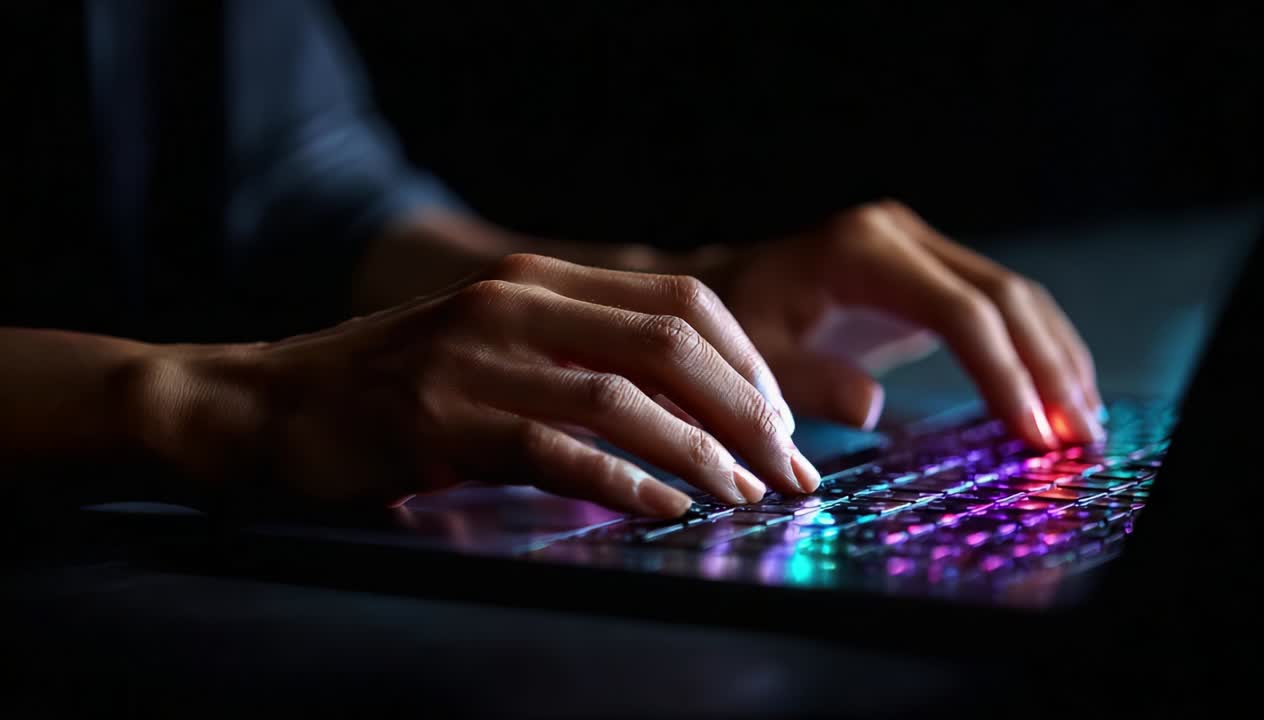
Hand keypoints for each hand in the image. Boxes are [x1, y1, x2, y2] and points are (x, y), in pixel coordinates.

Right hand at [140, 255, 820, 516]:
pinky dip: (620, 482)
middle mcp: (512, 304)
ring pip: (622, 397)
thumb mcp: (494, 342)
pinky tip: (663, 508)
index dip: (746, 361)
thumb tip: (689, 408)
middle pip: (668, 343)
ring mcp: (473, 360)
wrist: (274, 401)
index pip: (679, 300)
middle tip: (788, 467)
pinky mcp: (440, 421)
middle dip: (745, 410)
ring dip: (698, 451)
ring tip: (745, 494)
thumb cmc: (396, 381)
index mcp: (537, 280)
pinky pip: (554, 451)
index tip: (781, 419)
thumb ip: (578, 354)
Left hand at [705, 200, 1103, 448]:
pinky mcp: (931, 271)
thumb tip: (873, 409)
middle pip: (1003, 297)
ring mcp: (920, 247)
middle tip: (1079, 438)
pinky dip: (1033, 352)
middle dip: (1047, 369)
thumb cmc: (735, 329)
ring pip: (1014, 298)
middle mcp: (900, 235)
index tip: (1030, 433)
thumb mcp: (758, 362)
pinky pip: (998, 307)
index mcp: (860, 251)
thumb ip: (810, 384)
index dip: (1002, 371)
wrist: (722, 289)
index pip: (957, 309)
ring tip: (1084, 427)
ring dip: (1055, 360)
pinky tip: (1056, 398)